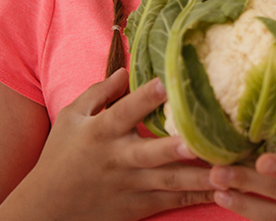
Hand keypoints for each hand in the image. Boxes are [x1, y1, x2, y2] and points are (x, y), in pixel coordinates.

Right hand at [4, 68, 214, 220]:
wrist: (45, 209)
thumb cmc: (60, 157)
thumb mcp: (71, 119)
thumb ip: (99, 93)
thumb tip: (126, 69)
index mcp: (101, 133)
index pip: (124, 112)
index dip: (145, 98)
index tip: (167, 83)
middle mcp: (118, 159)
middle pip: (151, 153)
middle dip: (176, 148)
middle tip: (202, 140)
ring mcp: (130, 185)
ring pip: (169, 181)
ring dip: (199, 177)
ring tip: (229, 172)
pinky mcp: (138, 207)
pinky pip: (172, 201)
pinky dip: (197, 197)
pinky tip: (224, 191)